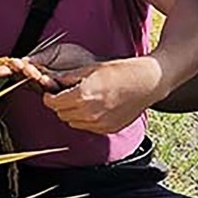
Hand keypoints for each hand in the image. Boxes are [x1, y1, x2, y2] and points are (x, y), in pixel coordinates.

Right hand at [0, 43, 98, 91]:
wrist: (94, 65)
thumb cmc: (76, 59)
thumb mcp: (54, 52)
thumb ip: (38, 57)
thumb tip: (21, 62)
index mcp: (39, 69)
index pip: (21, 70)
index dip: (10, 69)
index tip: (0, 67)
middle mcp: (42, 80)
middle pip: (23, 78)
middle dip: (15, 71)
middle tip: (11, 64)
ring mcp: (50, 86)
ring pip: (34, 82)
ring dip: (27, 73)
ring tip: (24, 66)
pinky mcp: (60, 90)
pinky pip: (47, 85)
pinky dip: (41, 79)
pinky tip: (37, 73)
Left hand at [42, 56, 166, 133]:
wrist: (147, 82)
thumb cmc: (122, 71)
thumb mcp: (91, 68)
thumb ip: (70, 78)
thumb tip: (55, 81)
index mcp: (83, 96)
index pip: (54, 103)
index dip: (49, 98)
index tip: (51, 94)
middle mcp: (90, 113)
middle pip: (61, 114)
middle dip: (61, 105)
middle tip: (66, 95)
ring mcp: (100, 124)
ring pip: (73, 123)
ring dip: (73, 113)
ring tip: (83, 101)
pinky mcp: (109, 129)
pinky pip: (88, 127)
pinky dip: (86, 120)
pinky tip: (95, 107)